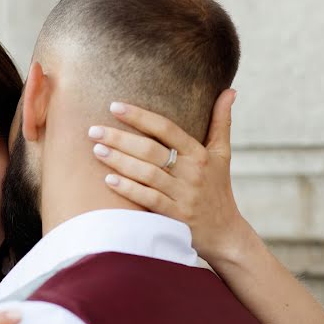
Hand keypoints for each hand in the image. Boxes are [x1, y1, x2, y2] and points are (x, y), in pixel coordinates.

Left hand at [89, 89, 249, 262]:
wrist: (225, 232)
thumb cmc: (218, 188)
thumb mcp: (223, 154)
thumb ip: (221, 122)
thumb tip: (230, 90)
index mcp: (200, 154)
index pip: (166, 128)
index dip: (140, 117)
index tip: (115, 107)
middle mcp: (193, 173)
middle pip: (151, 150)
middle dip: (120, 138)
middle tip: (94, 130)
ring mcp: (184, 195)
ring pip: (147, 174)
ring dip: (119, 161)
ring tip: (96, 150)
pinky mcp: (175, 217)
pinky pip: (148, 199)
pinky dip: (128, 189)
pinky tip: (108, 180)